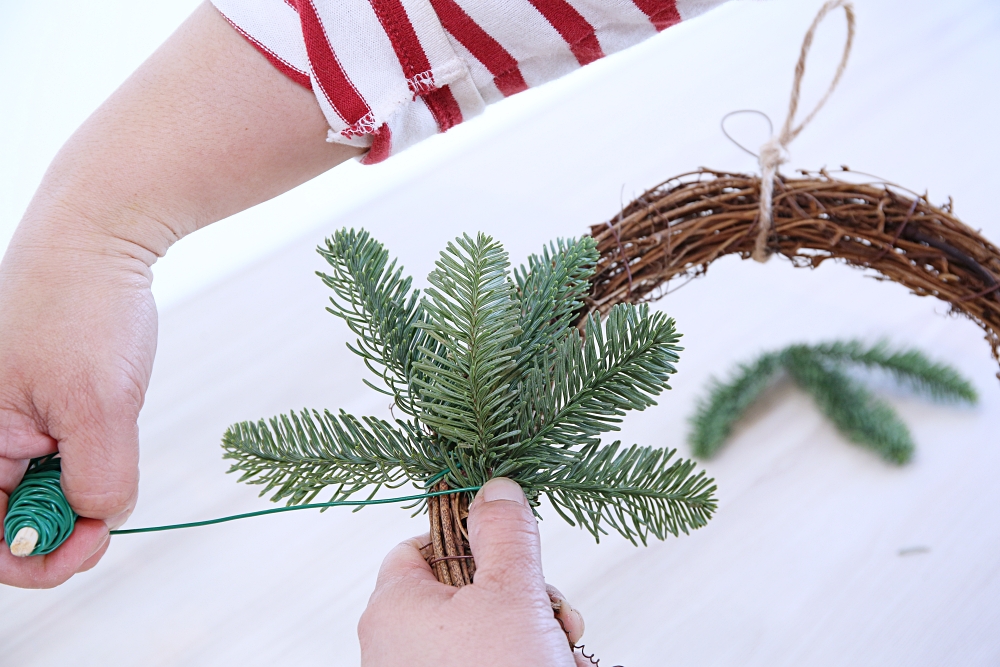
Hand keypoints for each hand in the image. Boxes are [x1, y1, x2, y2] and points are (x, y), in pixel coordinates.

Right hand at [0, 223, 152, 586]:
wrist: (100, 237)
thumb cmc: (86, 309)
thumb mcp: (100, 405)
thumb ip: (98, 478)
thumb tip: (97, 524)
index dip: (38, 559)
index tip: (93, 545)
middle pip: (15, 520)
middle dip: (66, 525)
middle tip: (111, 513)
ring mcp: (7, 421)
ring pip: (44, 489)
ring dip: (83, 487)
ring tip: (105, 435)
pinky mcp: (36, 407)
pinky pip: (59, 456)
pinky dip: (89, 458)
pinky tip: (105, 422)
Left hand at [358, 478, 589, 666]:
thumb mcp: (513, 593)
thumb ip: (505, 531)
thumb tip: (494, 487)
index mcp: (393, 608)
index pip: (420, 546)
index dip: (469, 539)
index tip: (511, 552)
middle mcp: (394, 647)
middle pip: (461, 591)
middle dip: (521, 596)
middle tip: (553, 612)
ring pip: (482, 633)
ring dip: (532, 633)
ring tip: (563, 652)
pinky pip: (483, 666)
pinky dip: (522, 663)